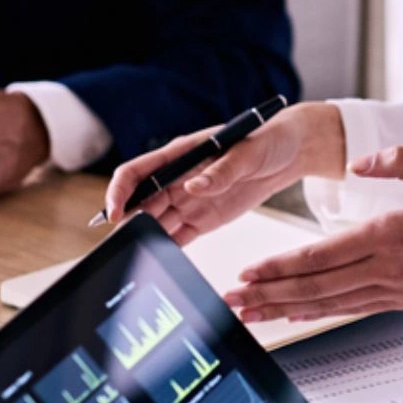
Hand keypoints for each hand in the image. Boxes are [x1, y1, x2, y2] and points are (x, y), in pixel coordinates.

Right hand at [103, 102, 344, 242]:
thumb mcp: (248, 151)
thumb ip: (222, 170)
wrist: (289, 154)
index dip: (120, 192)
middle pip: (140, 203)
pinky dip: (167, 249)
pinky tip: (160, 262)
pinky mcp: (203, 220)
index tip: (113, 213)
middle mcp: (177, 179)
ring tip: (135, 259)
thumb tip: (193, 187)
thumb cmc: (267, 140)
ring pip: (155, 223)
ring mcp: (188, 201)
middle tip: (119, 246)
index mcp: (180, 154)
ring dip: (144, 239)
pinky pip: (178, 238)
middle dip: (126, 223)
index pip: (137, 172)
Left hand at [222, 146, 402, 323]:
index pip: (323, 255)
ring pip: (329, 303)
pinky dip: (319, 313)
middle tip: (231, 302)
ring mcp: (395, 288)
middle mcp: (388, 268)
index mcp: (391, 234)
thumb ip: (400, 161)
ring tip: (251, 315)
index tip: (249, 272)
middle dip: (269, 295)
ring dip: (286, 309)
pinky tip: (297, 314)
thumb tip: (359, 161)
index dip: (281, 266)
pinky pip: (351, 308)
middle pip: (316, 286)